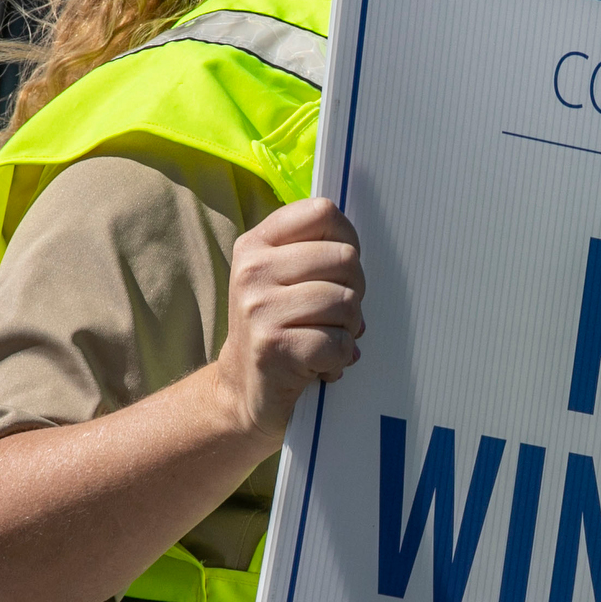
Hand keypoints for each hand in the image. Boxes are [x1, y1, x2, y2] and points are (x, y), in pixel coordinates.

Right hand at [214, 196, 365, 440]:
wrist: (241, 389)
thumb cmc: (276, 328)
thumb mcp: (282, 279)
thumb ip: (315, 253)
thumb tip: (359, 250)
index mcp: (257, 244)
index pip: (323, 212)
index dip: (348, 240)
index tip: (340, 270)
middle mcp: (253, 270)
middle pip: (344, 258)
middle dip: (353, 292)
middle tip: (335, 316)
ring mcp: (259, 308)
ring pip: (346, 303)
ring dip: (348, 330)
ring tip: (326, 341)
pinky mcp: (273, 346)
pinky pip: (338, 343)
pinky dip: (339, 359)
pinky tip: (321, 365)